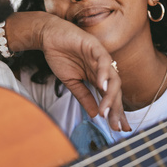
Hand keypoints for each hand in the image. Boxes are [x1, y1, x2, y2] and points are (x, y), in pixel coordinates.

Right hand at [0, 12, 129, 131]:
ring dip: (110, 95)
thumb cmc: (60, 56)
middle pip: (116, 90)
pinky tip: (102, 86)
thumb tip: (94, 114)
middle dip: (117, 108)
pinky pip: (103, 60)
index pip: (111, 96)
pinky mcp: (94, 45)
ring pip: (113, 77)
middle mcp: (103, 68)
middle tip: (116, 125)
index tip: (119, 129)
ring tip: (106, 110)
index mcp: (98, 77)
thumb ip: (84, 96)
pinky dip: (104, 73)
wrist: (48, 37)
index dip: (116, 112)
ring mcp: (100, 57)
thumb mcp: (71, 82)